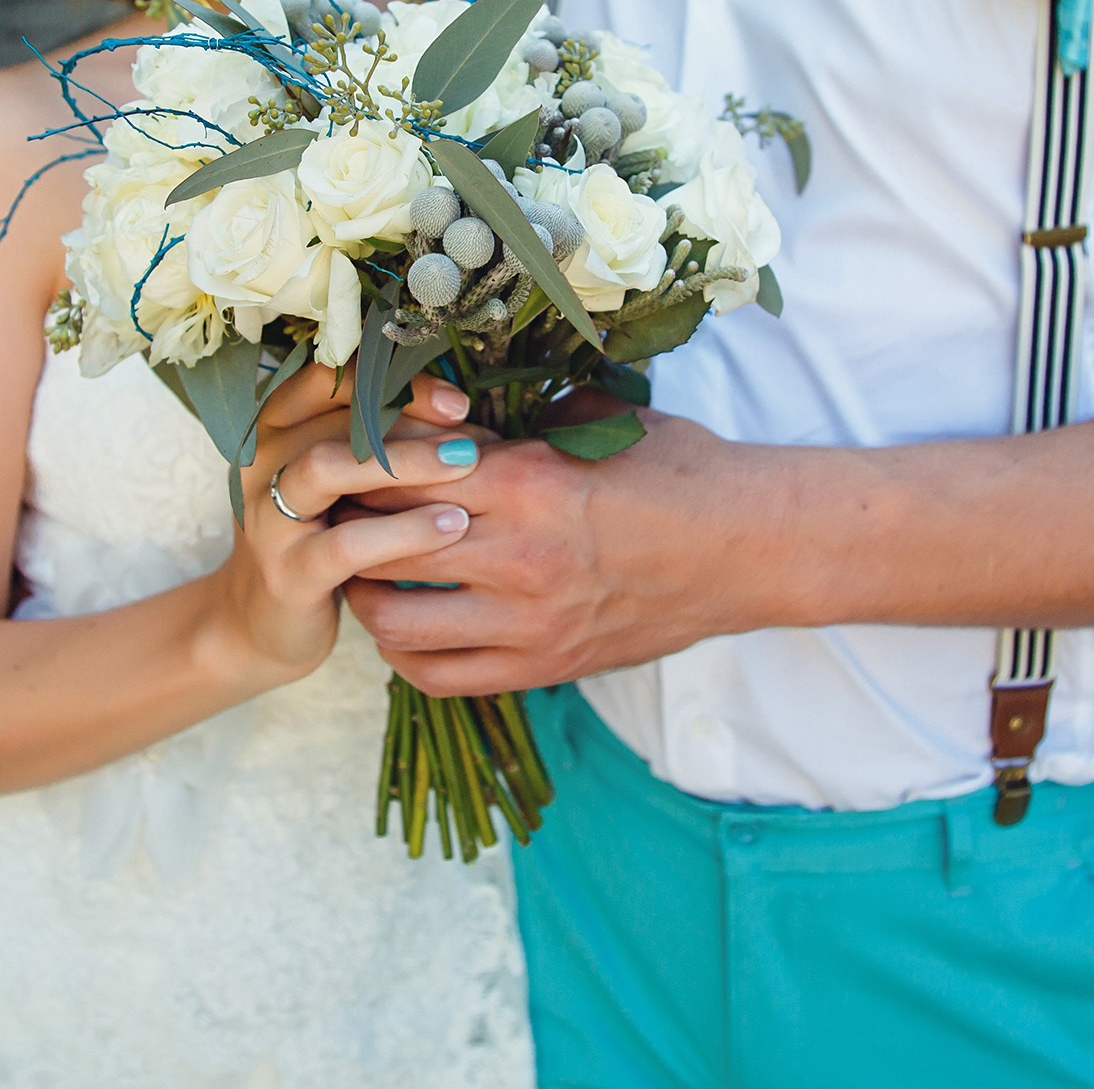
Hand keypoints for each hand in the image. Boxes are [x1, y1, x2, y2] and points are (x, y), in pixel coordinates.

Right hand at [212, 360, 488, 686]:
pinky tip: (451, 527)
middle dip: (410, 418)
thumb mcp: (341, 483)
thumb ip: (379, 442)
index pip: (330, 378)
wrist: (263, 625)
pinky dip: (404, 531)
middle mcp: (263, 461)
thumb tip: (464, 418)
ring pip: (329, 468)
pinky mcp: (287, 572)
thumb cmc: (320, 539)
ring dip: (404, 462)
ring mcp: (268, 517)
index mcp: (277, 426)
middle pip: (334, 417)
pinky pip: (346, 543)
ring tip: (466, 466)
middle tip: (470, 437)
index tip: (454, 403)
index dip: (394, 383)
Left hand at [341, 410, 762, 696]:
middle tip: (341, 516)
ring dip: (365, 599)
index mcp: (527, 482)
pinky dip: (405, 657)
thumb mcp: (600, 424)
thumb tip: (459, 415)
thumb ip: (521, 423)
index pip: (399, 474)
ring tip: (363, 575)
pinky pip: (440, 678)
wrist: (751, 548)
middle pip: (384, 546)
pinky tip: (403, 630)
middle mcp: (517, 556)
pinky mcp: (543, 667)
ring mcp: (528, 623)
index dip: (363, 467)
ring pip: (396, 625)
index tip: (352, 461)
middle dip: (352, 529)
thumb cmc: (682, 473)